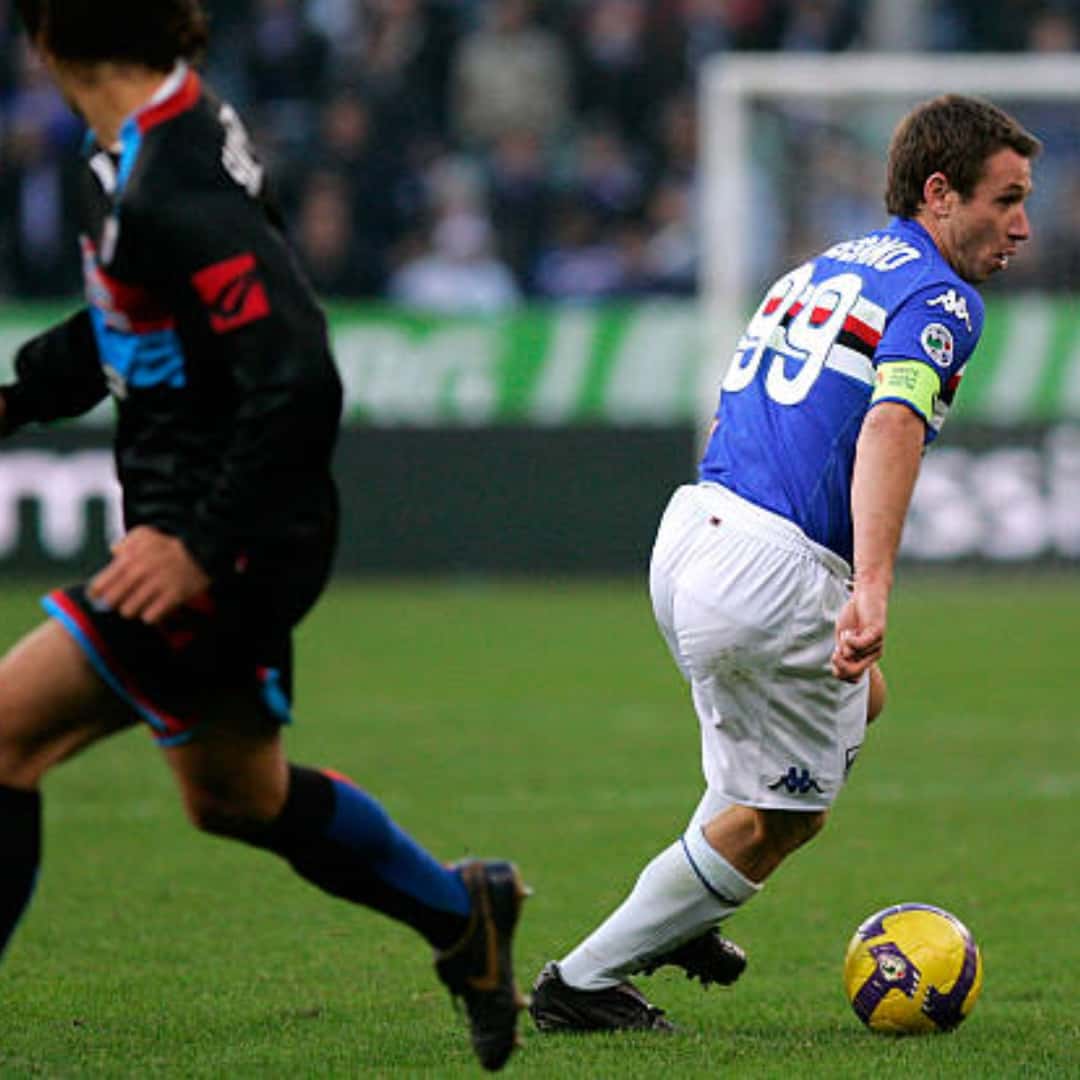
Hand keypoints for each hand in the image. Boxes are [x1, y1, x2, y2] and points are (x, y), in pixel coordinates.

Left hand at [89, 525, 210, 624]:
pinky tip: (154, 609)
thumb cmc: (170, 545)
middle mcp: (141, 572)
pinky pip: (151, 616)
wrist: (202, 551)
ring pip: (129, 611)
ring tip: (139, 605)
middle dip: (115, 603)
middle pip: (112, 601)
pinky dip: (150, 616)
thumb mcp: (145, 535)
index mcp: (130, 558)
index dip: (96, 593)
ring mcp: (157, 584)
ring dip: (132, 610)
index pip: (101, 584)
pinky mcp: (173, 595)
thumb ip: (125, 542)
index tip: (98, 596)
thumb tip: (114, 552)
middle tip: (122, 600)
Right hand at [831, 588, 886, 682]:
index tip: (834, 657)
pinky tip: (850, 632)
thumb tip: (842, 667)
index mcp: (865, 657)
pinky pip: (859, 644)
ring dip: (844, 641)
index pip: (852, 679)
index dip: (839, 673)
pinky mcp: (877, 634)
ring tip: (850, 630)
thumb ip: (842, 652)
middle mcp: (873, 655)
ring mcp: (877, 646)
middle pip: (853, 673)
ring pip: (852, 654)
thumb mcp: (842, 638)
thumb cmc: (853, 616)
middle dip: (840, 665)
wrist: (866, 595)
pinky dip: (850, 640)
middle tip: (835, 652)